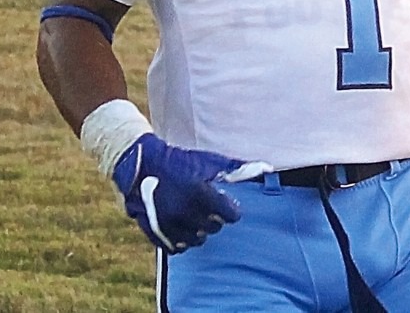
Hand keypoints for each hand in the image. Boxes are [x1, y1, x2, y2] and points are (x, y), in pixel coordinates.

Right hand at [111, 133, 244, 253]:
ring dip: (198, 230)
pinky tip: (180, 225)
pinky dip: (180, 239)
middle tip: (205, 207)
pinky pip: (176, 247)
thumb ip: (236, 168)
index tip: (224, 205)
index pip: (230, 216)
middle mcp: (185, 211)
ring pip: (196, 241)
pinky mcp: (155, 232)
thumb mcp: (207, 161)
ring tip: (193, 216)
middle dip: (213, 218)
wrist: (142, 164)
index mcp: (200, 193)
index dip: (229, 210)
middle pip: (214, 228)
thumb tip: (267, 168)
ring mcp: (168, 224)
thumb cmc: (179, 161)